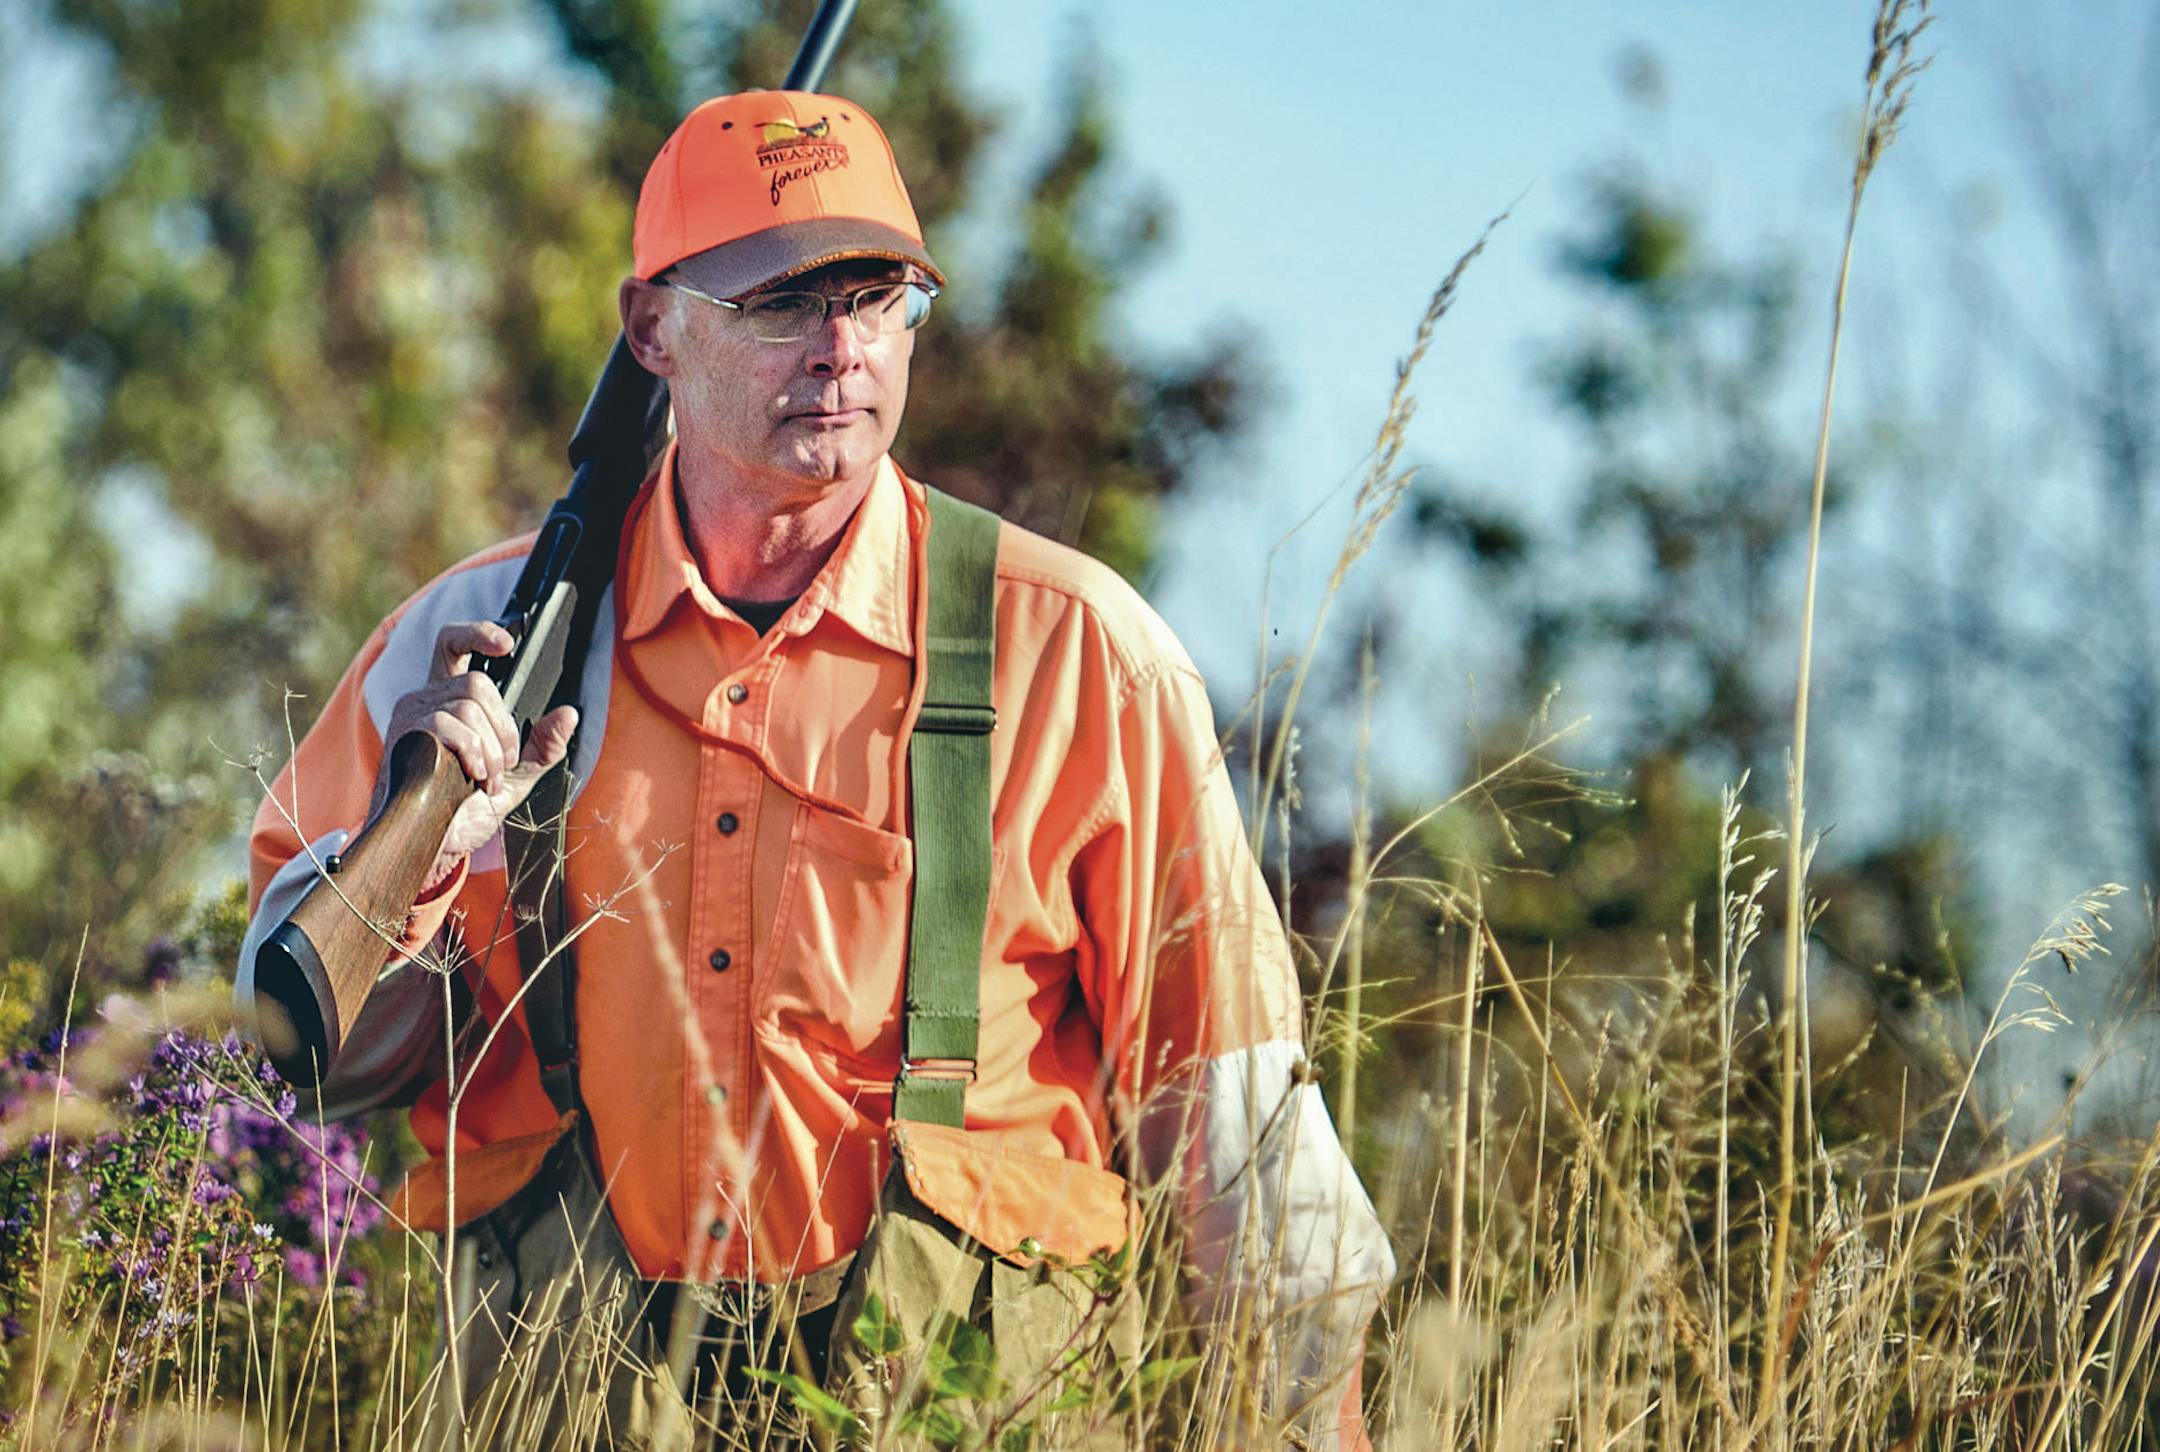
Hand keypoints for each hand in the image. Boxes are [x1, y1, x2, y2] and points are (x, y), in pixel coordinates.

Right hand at [373, 621, 578, 887]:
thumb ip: (542, 746)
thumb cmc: (465, 809)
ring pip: (468, 707)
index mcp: (449, 700)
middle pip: (478, 684)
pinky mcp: (404, 735)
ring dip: (491, 750)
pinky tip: (472, 779)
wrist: (435, 845)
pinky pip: (452, 728)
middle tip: (503, 765)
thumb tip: (569, 714)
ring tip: (485, 780)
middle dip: (503, 728)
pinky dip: (474, 755)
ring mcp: (411, 715)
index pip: (453, 645)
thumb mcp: (517, 777)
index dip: (477, 633)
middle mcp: (425, 699)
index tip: (508, 644)